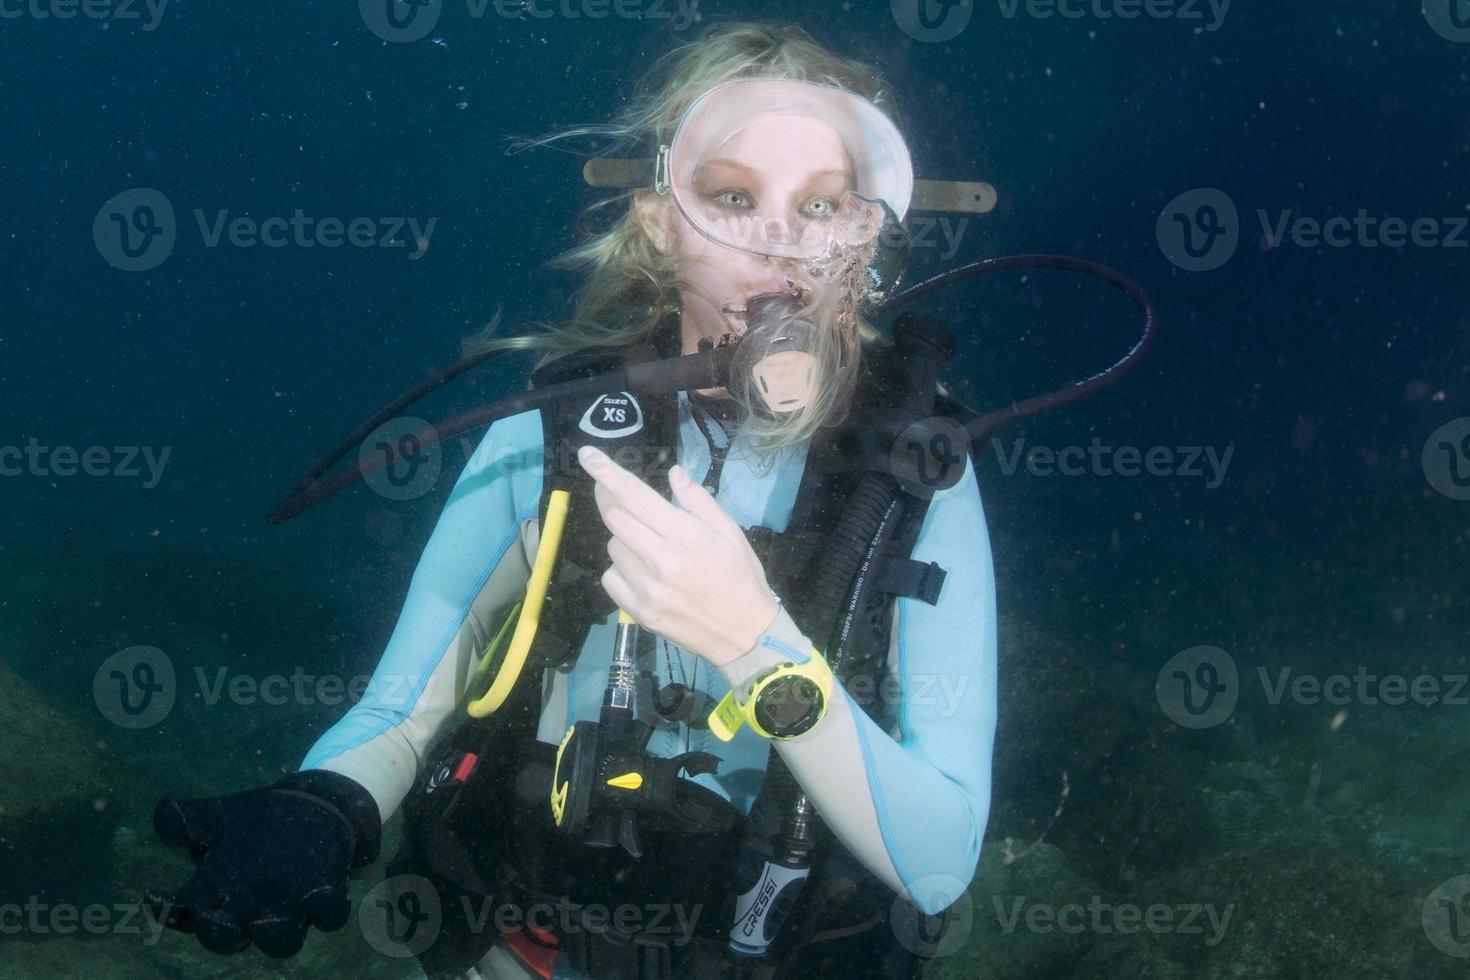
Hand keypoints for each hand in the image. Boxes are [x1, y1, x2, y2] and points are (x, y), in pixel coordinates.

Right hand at [144, 771, 378, 957]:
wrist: (312, 808)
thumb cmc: (258, 821)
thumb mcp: (221, 815)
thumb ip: (188, 817)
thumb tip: (163, 811)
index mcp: (218, 890)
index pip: (184, 911)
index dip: (168, 911)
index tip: (154, 897)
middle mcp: (250, 908)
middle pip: (226, 939)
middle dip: (218, 934)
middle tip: (212, 916)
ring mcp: (290, 906)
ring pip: (281, 941)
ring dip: (274, 934)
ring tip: (270, 918)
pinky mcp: (326, 896)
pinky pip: (328, 916)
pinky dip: (328, 911)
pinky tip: (325, 895)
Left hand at [579, 444, 779, 666]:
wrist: (745, 635)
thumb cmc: (742, 577)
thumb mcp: (731, 532)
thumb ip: (698, 501)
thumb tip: (673, 473)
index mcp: (684, 535)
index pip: (633, 495)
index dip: (606, 472)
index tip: (587, 455)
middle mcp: (660, 560)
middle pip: (614, 517)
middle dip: (608, 497)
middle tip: (613, 491)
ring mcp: (646, 588)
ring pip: (613, 547)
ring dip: (623, 536)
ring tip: (649, 544)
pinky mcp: (639, 611)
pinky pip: (611, 577)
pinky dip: (620, 568)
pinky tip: (643, 571)